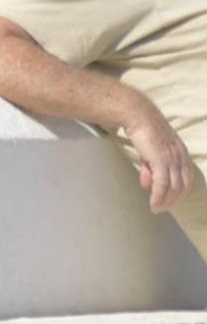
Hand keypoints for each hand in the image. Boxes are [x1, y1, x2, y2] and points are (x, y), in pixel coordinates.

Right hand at [122, 97, 193, 212]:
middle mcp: (180, 156)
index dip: (179, 190)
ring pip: (174, 186)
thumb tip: (149, 185)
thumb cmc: (142, 128)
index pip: (186, 176)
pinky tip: (153, 203)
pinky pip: (162, 184)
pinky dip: (158, 196)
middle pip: (183, 184)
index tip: (168, 199)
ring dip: (166, 200)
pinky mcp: (161, 160)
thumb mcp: (149, 150)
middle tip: (163, 208)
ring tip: (157, 209)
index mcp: (181, 152)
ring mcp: (172, 158)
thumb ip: (151, 168)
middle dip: (174, 199)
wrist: (137, 114)